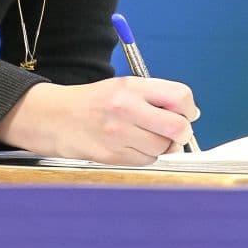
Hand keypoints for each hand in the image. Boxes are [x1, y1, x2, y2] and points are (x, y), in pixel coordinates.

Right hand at [0, 78, 198, 164]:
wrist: (56, 118)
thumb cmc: (94, 102)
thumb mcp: (124, 86)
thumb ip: (157, 96)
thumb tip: (191, 114)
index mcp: (131, 87)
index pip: (180, 96)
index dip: (189, 109)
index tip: (186, 114)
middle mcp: (125, 108)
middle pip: (177, 127)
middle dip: (182, 133)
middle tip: (176, 133)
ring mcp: (117, 134)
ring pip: (162, 148)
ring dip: (162, 146)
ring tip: (145, 137)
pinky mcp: (111, 155)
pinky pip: (145, 161)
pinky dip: (145, 156)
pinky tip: (131, 145)